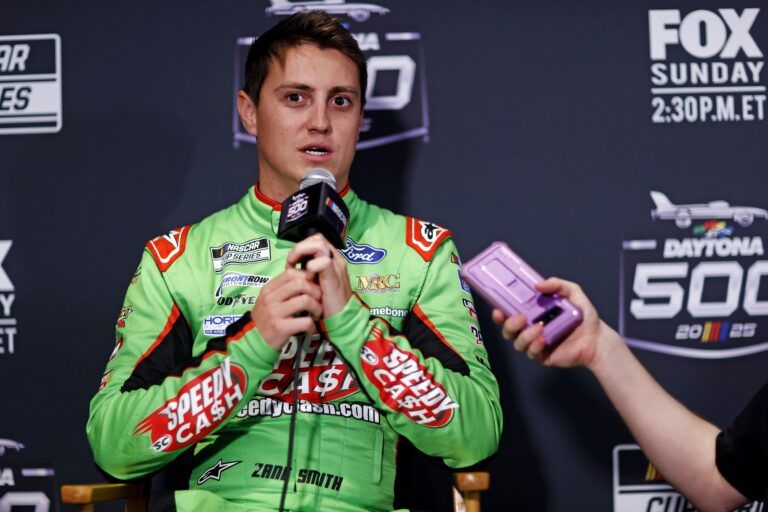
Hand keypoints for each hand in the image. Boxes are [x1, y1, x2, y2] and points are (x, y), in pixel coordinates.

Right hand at [250, 267, 321, 350]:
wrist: (254, 342)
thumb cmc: (267, 319)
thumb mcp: (270, 300)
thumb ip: (284, 289)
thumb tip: (307, 278)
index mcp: (268, 289)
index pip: (291, 273)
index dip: (307, 277)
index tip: (313, 287)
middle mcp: (270, 298)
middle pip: (300, 284)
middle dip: (316, 291)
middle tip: (319, 300)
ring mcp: (274, 313)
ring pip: (305, 301)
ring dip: (317, 308)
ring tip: (316, 314)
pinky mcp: (279, 328)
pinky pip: (305, 321)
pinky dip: (312, 325)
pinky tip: (310, 328)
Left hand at [286, 233, 351, 316]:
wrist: (341, 319)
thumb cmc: (326, 303)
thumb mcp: (316, 283)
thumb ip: (309, 272)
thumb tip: (293, 265)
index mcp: (331, 259)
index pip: (315, 240)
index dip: (301, 247)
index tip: (292, 263)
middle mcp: (336, 259)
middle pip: (317, 238)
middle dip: (300, 248)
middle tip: (291, 264)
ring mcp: (336, 266)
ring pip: (319, 244)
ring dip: (302, 253)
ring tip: (296, 268)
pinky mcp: (334, 276)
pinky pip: (323, 261)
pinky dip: (311, 266)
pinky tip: (307, 278)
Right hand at [492, 277, 614, 368]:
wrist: (596, 338)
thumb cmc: (584, 316)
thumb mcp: (573, 293)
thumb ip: (557, 284)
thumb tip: (538, 285)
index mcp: (533, 314)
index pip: (510, 314)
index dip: (500, 313)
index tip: (498, 308)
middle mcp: (530, 329)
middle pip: (508, 331)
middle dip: (509, 325)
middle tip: (520, 318)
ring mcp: (536, 343)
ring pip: (518, 343)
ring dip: (524, 336)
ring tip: (539, 328)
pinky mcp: (543, 356)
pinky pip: (531, 354)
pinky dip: (535, 346)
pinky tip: (544, 339)